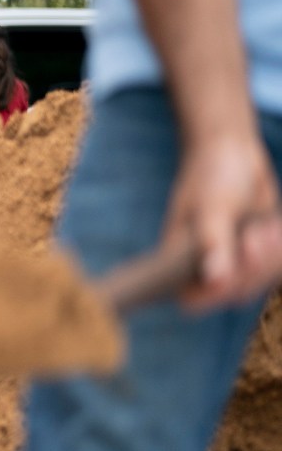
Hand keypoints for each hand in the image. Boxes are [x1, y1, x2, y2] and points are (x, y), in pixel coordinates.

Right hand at [163, 134, 281, 310]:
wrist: (231, 152)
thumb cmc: (211, 174)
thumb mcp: (212, 205)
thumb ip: (212, 241)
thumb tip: (214, 279)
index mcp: (178, 258)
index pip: (191, 299)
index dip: (214, 294)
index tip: (233, 269)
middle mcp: (203, 265)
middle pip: (234, 293)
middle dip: (253, 268)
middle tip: (255, 235)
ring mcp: (230, 262)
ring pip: (259, 283)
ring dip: (271, 258)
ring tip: (265, 227)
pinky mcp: (253, 256)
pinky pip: (273, 270)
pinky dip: (279, 251)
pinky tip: (272, 226)